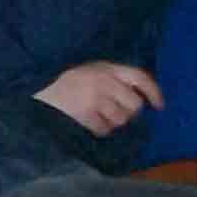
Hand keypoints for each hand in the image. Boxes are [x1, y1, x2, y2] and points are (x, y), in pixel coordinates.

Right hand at [33, 60, 162, 136]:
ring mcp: (95, 98)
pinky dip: (100, 129)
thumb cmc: (64, 76)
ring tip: (99, 115)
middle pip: (134, 105)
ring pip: (120, 119)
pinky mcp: (85, 113)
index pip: (139, 77)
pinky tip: (91, 122)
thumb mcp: (90, 68)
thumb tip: (138, 98)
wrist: (37, 83)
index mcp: (106, 67)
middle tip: (116, 111)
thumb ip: (112, 77)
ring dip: (113, 121)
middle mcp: (105, 81)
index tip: (159, 106)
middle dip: (129, 112)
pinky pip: (104, 129)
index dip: (153, 92)